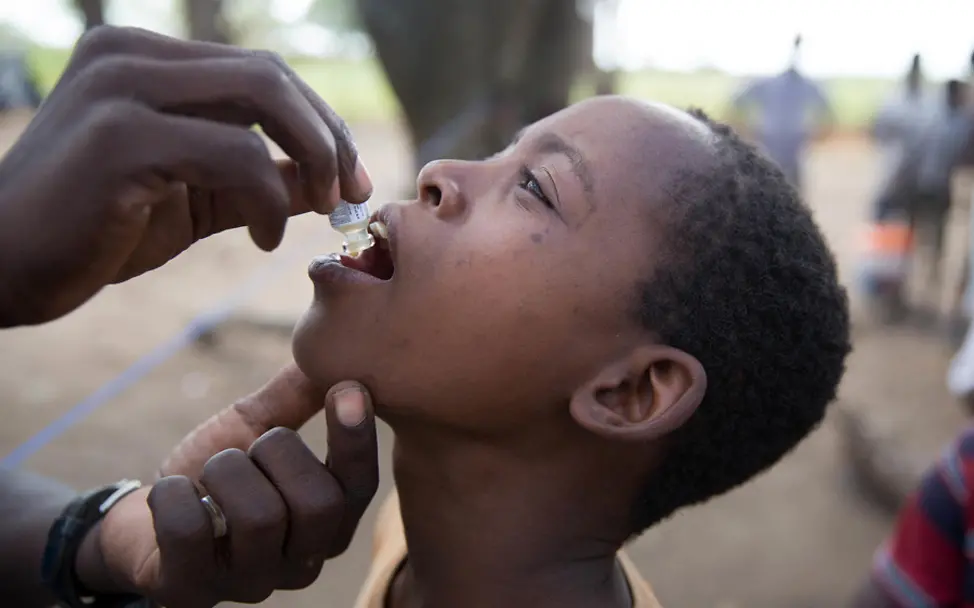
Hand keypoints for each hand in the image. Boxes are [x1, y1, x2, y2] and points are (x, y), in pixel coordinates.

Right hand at [0, 26, 372, 327]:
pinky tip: (265, 237)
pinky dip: (269, 198)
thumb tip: (328, 179)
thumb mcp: (194, 198)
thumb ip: (256, 178)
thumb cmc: (96, 230)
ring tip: (322, 210)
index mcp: (144, 58)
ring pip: (263, 96)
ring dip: (313, 157)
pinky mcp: (120, 138)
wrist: (3, 267)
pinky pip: (235, 153)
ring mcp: (121, 88)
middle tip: (353, 194)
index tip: (353, 178)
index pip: (262, 72)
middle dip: (329, 136)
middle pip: (271, 75)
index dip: (321, 122)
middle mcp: (130, 55)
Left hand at [78, 367, 378, 606]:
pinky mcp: (190, 593)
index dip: (357, 439)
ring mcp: (247, 585)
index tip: (346, 387)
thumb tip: (334, 349)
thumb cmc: (217, 476)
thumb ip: (296, 396)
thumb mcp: (258, 429)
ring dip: (226, 470)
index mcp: (328, 525)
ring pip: (259, 517)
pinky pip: (188, 531)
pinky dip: (175, 494)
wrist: (146, 520)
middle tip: (252, 448)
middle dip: (280, 453)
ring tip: (211, 472)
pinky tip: (178, 492)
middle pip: (320, 505)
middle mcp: (300, 564)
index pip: (360, 488)